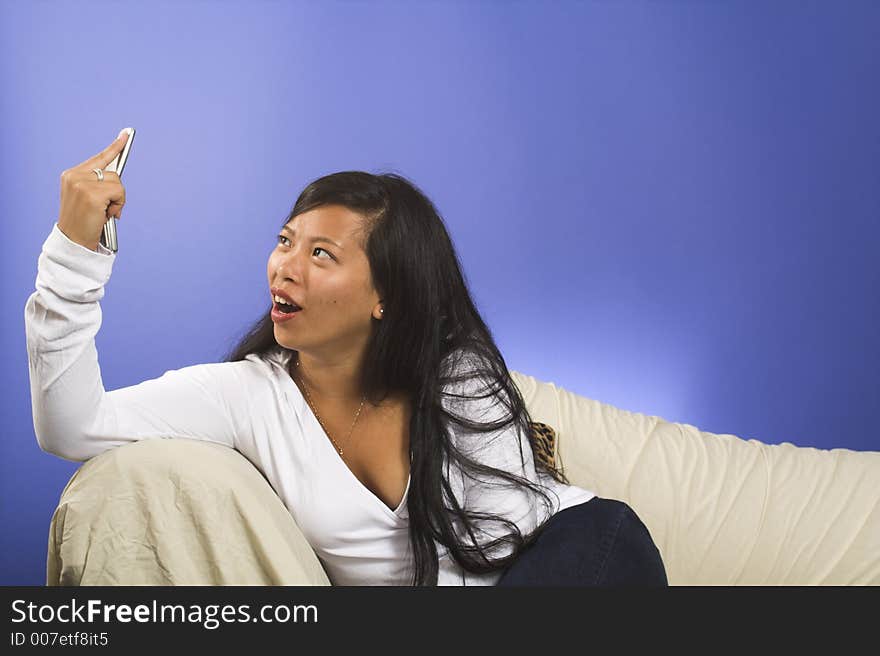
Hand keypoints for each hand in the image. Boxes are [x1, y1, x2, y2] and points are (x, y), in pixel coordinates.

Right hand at [57, 130, 128, 250]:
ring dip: (117, 201)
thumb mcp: (87, 198)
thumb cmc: (84, 222)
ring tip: (104, 213)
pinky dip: (118, 205)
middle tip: (107, 208)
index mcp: (71, 174)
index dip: (115, 147)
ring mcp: (82, 183)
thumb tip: (117, 178)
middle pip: (113, 173)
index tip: (127, 134)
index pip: (99, 158)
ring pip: (117, 183)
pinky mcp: (91, 194)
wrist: (73, 241)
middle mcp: (74, 175)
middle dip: (116, 192)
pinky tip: (106, 215)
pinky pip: (119, 192)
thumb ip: (98, 184)